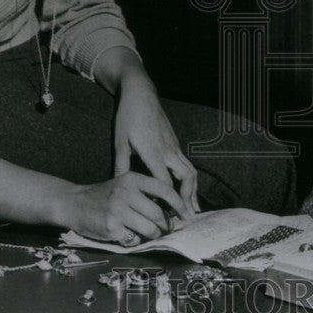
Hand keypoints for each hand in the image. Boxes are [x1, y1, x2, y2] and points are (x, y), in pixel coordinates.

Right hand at [57, 172, 181, 243]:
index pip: (164, 190)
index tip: (186, 214)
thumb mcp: (124, 184)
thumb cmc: (105, 195)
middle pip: (159, 214)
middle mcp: (126, 192)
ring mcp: (118, 210)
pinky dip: (136, 240)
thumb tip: (173, 210)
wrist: (74, 203)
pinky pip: (134, 238)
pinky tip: (130, 235)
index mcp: (133, 179)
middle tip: (167, 229)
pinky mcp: (111, 227)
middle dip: (167, 225)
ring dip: (154, 235)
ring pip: (150, 228)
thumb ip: (145, 192)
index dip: (178, 204)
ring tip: (151, 233)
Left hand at [113, 73, 198, 216]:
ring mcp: (175, 146)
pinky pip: (187, 164)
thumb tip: (119, 188)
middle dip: (188, 199)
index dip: (167, 201)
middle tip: (187, 217)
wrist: (141, 94)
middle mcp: (169, 151)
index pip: (164, 183)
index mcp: (154, 153)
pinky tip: (187, 189)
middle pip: (186, 178)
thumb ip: (122, 166)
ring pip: (191, 171)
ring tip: (193, 208)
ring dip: (193, 191)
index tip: (165, 217)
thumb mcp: (120, 142)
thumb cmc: (128, 118)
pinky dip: (190, 180)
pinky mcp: (176, 143)